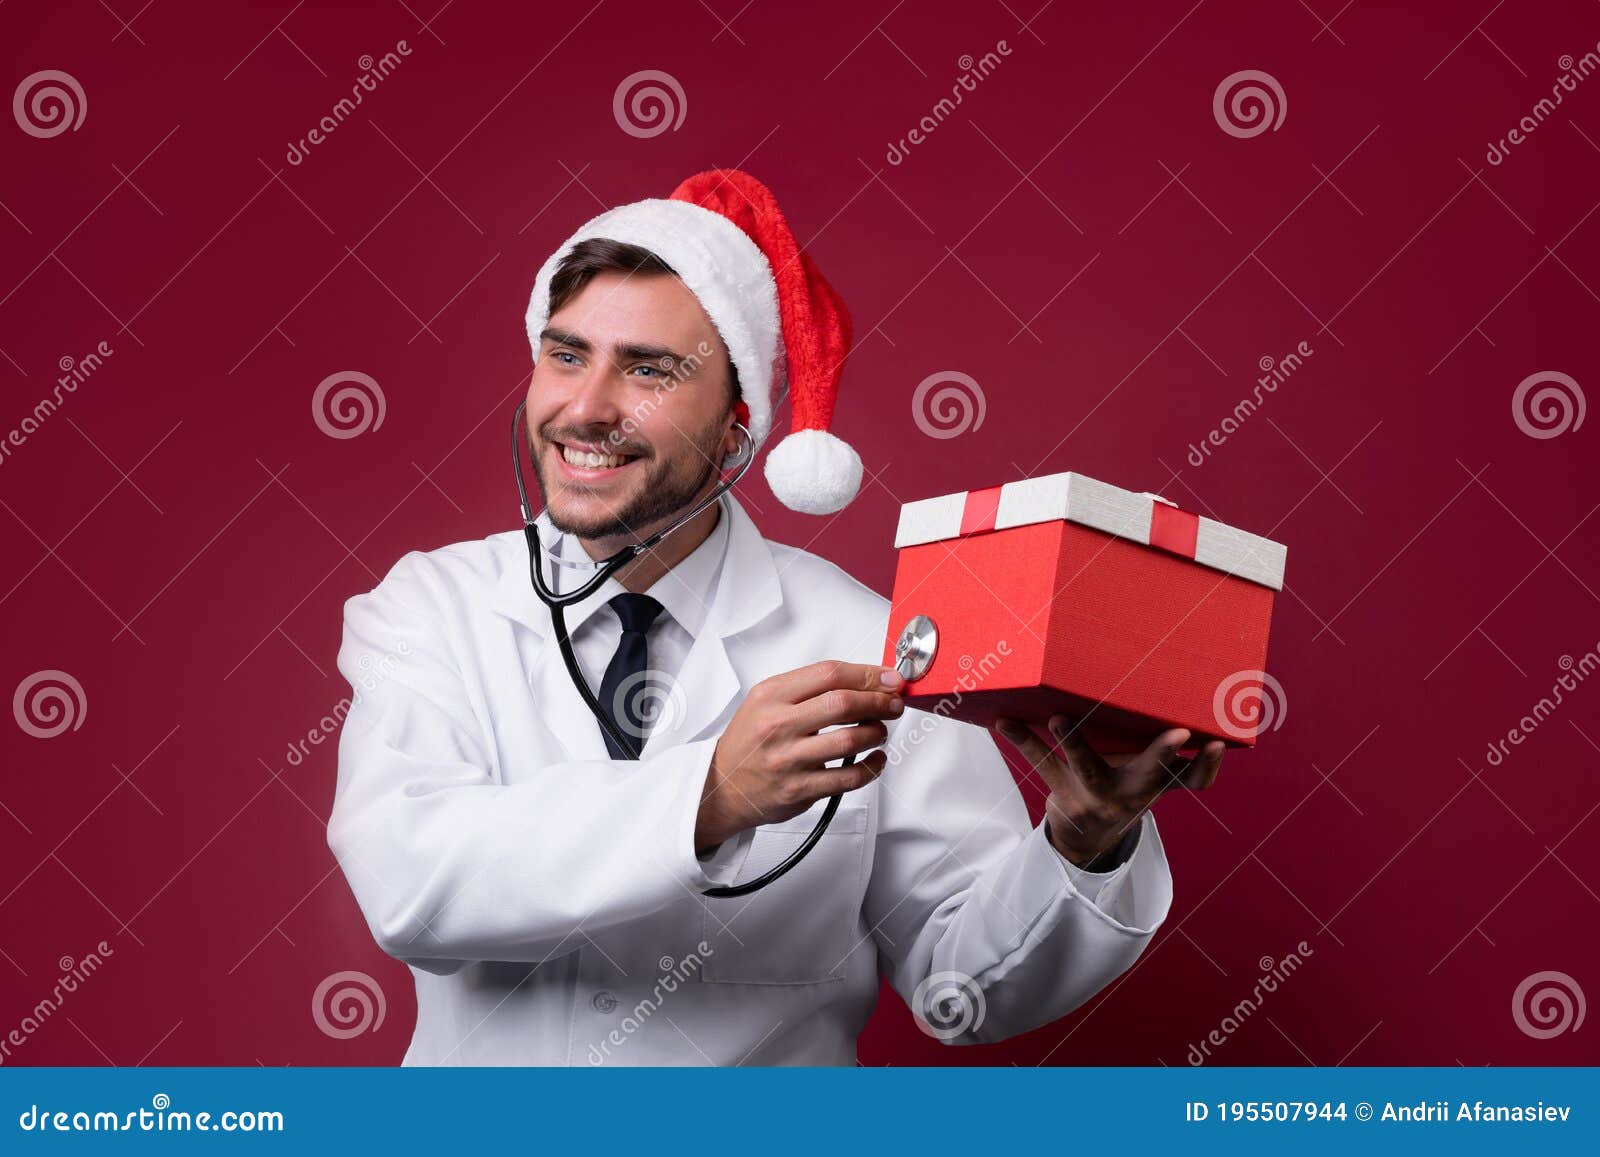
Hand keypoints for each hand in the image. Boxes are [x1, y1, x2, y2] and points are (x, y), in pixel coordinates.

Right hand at [697, 661, 905, 850]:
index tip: (887, 678)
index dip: (866, 674)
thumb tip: (863, 680)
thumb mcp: (766, 701)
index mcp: (771, 696)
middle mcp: (778, 725)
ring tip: (879, 730)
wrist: (723, 785)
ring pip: (850, 740)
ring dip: (876, 732)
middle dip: (878, 701)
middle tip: (892, 704)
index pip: (828, 674)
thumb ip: (808, 688)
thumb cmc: (750, 741)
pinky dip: (872, 767)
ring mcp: (789, 760)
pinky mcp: (800, 790)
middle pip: (843, 704)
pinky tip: (874, 759)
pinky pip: (849, 778)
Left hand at [993, 714, 1224, 867]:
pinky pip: (1042, 763)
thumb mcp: (1155, 780)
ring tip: (1060, 718)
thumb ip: (1177, 757)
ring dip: (1075, 741)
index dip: (1206, 765)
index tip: (1217, 744)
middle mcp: (1131, 792)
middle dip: (1162, 754)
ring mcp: (1094, 792)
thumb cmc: (1128, 787)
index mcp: (1157, 785)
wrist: (1086, 836)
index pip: (1190, 779)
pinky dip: (1022, 741)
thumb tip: (1210, 711)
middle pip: (1149, 773)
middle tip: (1176, 734)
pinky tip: (1003, 721)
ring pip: (1088, 765)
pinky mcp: (1061, 789)